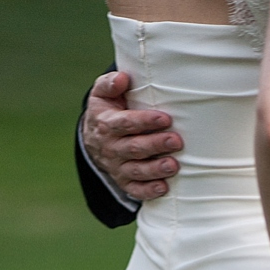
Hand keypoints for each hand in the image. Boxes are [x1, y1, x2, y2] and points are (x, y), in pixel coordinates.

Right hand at [81, 72, 183, 201]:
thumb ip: (110, 84)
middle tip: (176, 141)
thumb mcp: (102, 94)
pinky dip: (148, 191)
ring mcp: (117, 167)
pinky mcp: (124, 182)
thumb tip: (123, 78)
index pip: (126, 123)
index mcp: (107, 124)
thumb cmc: (107, 111)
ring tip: (174, 165)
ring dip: (155, 170)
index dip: (145, 121)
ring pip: (137, 171)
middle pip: (134, 148)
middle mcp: (111, 148)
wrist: (93, 139)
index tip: (165, 118)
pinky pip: (135, 190)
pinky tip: (164, 188)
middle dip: (155, 145)